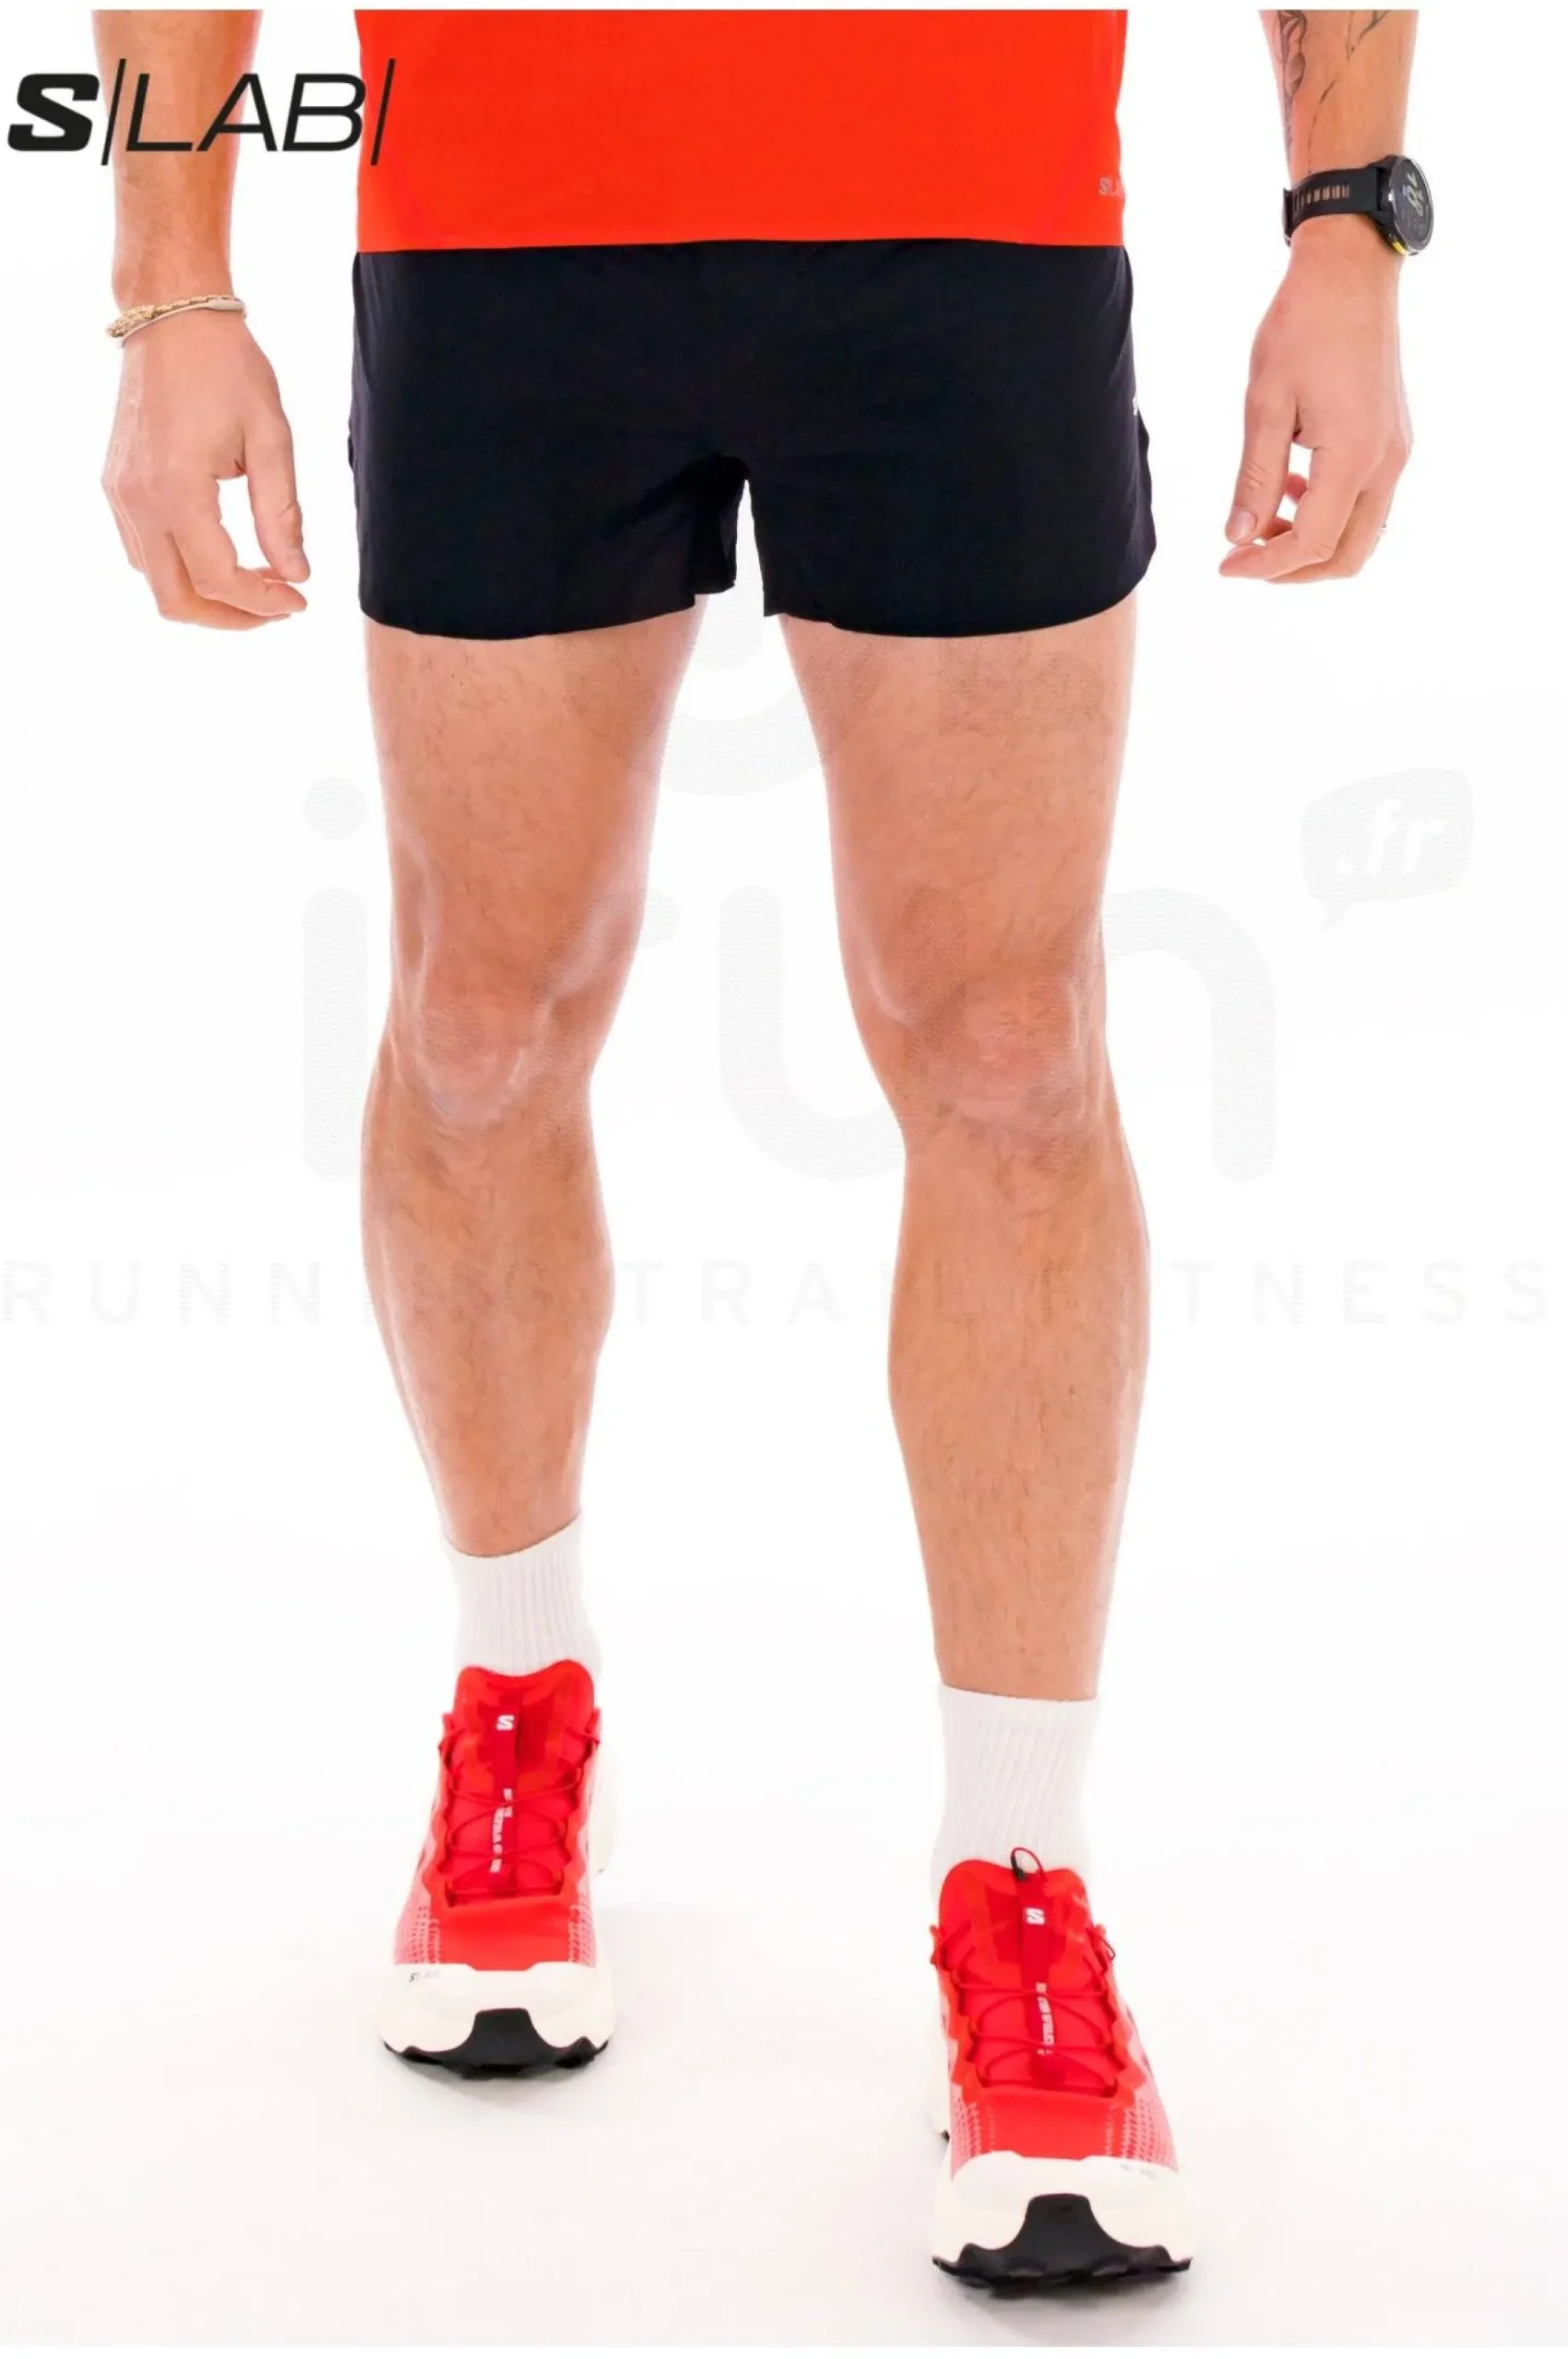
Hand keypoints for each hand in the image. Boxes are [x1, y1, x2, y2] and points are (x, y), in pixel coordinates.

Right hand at [102, 308, 308, 627]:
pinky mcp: (116, 487)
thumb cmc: (227, 368)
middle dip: (231, 617)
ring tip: (256, 580)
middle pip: (177, 600)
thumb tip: (296, 573)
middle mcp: (139, 500)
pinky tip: (223, 554)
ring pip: (156, 582)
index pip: (218, 579)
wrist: (173, 318)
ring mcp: (120, 495)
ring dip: (207, 596)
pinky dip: (183, 570)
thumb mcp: (272, 439)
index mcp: (177, 489)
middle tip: (277, 605)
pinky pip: (144, 553)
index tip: (300, 599)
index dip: (263, 603)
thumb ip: (282, 515)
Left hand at [1221, 218, 1411, 582]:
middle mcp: (1386, 463)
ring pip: (1361, 534)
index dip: (1265, 566)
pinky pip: (1368, 501)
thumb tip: (1238, 535)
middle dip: (1293, 570)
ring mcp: (1396, 452)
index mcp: (1353, 457)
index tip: (1225, 564)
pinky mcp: (1394, 439)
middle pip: (1346, 555)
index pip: (1311, 544)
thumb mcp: (1265, 404)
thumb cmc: (1304, 326)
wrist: (1350, 272)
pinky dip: (1330, 513)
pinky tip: (1293, 486)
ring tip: (1265, 518)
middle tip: (1245, 557)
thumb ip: (1255, 478)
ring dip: (1312, 542)